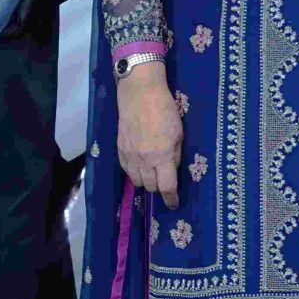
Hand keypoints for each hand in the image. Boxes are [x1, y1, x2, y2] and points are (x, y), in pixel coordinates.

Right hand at [116, 58, 183, 207]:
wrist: (139, 94)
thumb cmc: (165, 109)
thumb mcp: (178, 133)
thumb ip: (175, 155)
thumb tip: (172, 170)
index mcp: (162, 156)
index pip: (167, 187)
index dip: (171, 199)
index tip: (174, 204)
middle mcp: (144, 160)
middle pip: (151, 187)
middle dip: (160, 188)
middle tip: (165, 180)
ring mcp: (130, 156)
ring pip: (137, 182)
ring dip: (146, 181)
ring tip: (152, 173)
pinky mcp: (120, 150)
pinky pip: (127, 171)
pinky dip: (134, 173)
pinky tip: (140, 165)